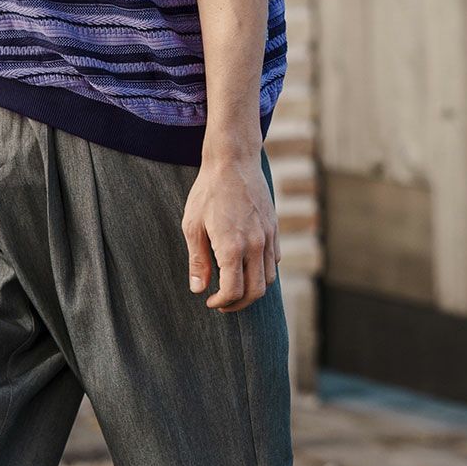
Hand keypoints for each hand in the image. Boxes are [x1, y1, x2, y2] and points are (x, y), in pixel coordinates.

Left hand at [182, 153, 280, 311]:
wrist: (233, 161)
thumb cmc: (208, 192)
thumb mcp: (192, 226)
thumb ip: (198, 261)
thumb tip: (199, 289)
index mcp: (232, 247)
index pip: (233, 291)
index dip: (221, 303)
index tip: (210, 302)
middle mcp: (255, 245)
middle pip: (256, 291)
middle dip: (238, 304)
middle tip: (222, 303)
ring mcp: (268, 237)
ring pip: (268, 278)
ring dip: (252, 289)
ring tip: (234, 287)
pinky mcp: (274, 228)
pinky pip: (274, 260)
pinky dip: (262, 272)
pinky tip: (246, 267)